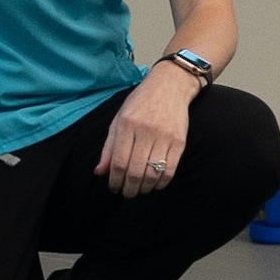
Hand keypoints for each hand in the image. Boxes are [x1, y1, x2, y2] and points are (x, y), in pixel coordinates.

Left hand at [98, 63, 198, 196]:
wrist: (170, 86)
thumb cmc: (140, 103)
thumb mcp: (119, 120)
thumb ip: (109, 147)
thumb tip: (100, 172)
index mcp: (127, 124)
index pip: (119, 162)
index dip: (115, 180)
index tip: (114, 188)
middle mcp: (146, 131)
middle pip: (135, 171)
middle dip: (129, 189)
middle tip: (127, 193)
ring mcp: (164, 136)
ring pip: (153, 174)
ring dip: (145, 188)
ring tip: (140, 189)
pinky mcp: (180, 141)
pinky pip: (170, 170)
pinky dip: (162, 183)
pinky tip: (155, 184)